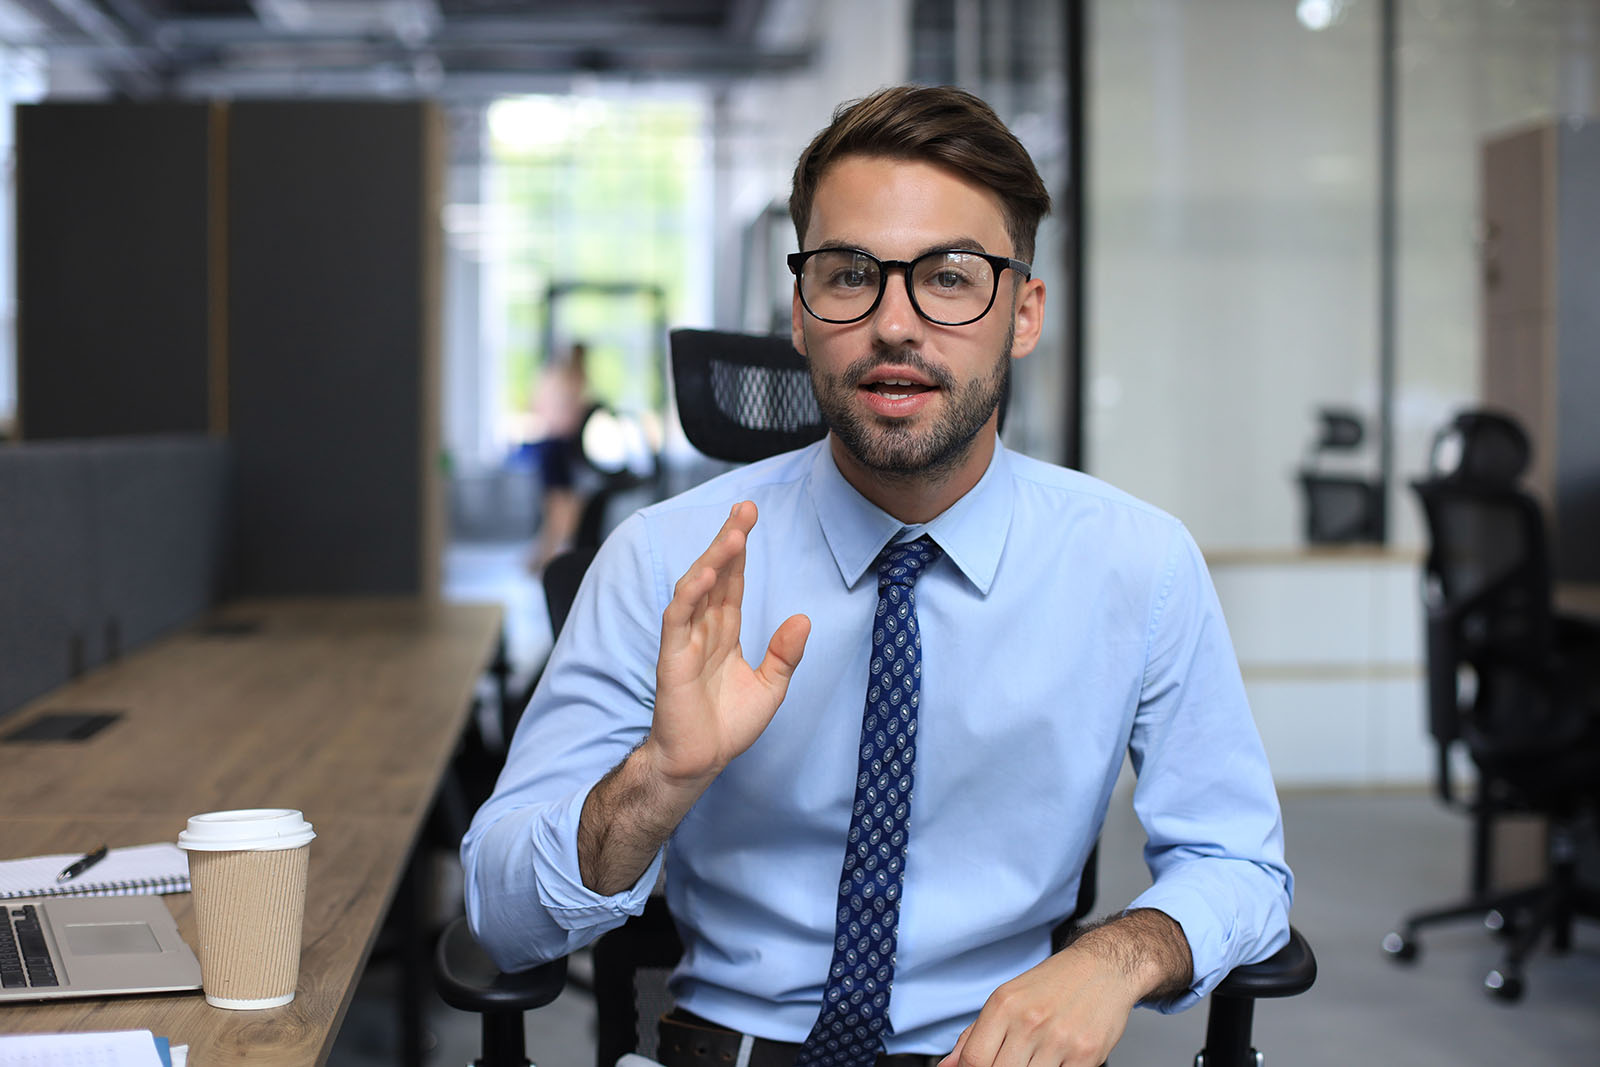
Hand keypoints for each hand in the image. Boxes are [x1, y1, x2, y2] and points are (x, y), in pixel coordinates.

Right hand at [645, 500, 810, 789]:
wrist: (700, 762)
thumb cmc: (728, 726)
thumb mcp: (771, 687)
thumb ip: (785, 654)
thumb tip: (803, 618)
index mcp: (725, 632)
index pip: (733, 581)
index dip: (740, 549)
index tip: (750, 515)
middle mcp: (704, 629)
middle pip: (716, 575)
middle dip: (729, 540)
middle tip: (745, 508)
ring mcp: (685, 641)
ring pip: (696, 589)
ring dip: (713, 560)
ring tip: (734, 535)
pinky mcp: (671, 658)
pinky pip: (678, 619)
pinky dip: (689, 595)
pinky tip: (704, 574)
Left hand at [938, 910, 1190, 1066]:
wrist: (1104, 968)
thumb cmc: (1054, 983)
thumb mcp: (1008, 997)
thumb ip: (975, 1034)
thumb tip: (948, 1065)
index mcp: (1004, 1005)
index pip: (973, 1059)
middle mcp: (1030, 1021)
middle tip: (1010, 1062)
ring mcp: (1059, 1040)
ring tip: (1033, 1058)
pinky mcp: (1086, 1056)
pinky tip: (1053, 1061)